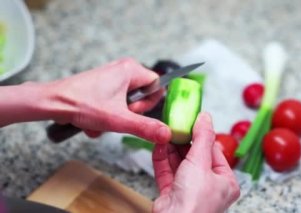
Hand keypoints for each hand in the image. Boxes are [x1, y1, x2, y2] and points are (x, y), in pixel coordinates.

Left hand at [49, 58, 170, 143]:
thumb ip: (146, 127)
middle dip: (129, 113)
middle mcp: (122, 69)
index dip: (148, 104)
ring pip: (127, 103)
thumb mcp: (119, 119)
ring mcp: (111, 77)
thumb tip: (166, 134)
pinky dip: (106, 114)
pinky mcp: (102, 86)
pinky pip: (114, 102)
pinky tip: (93, 120)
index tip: (132, 111)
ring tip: (101, 119)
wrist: (52, 102)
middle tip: (116, 115)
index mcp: (131, 69)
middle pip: (142, 96)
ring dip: (116, 117)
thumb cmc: (81, 104)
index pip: (157, 86)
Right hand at [152, 113, 239, 212]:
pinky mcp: (172, 195)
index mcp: (224, 181)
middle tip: (176, 125)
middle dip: (184, 141)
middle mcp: (208, 187)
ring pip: (180, 164)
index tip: (193, 120)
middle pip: (195, 157)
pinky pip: (167, 173)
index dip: (203, 135)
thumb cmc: (196, 202)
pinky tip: (158, 146)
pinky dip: (162, 160)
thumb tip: (205, 117)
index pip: (214, 152)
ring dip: (171, 149)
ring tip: (165, 132)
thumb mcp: (201, 162)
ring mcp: (189, 191)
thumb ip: (202, 138)